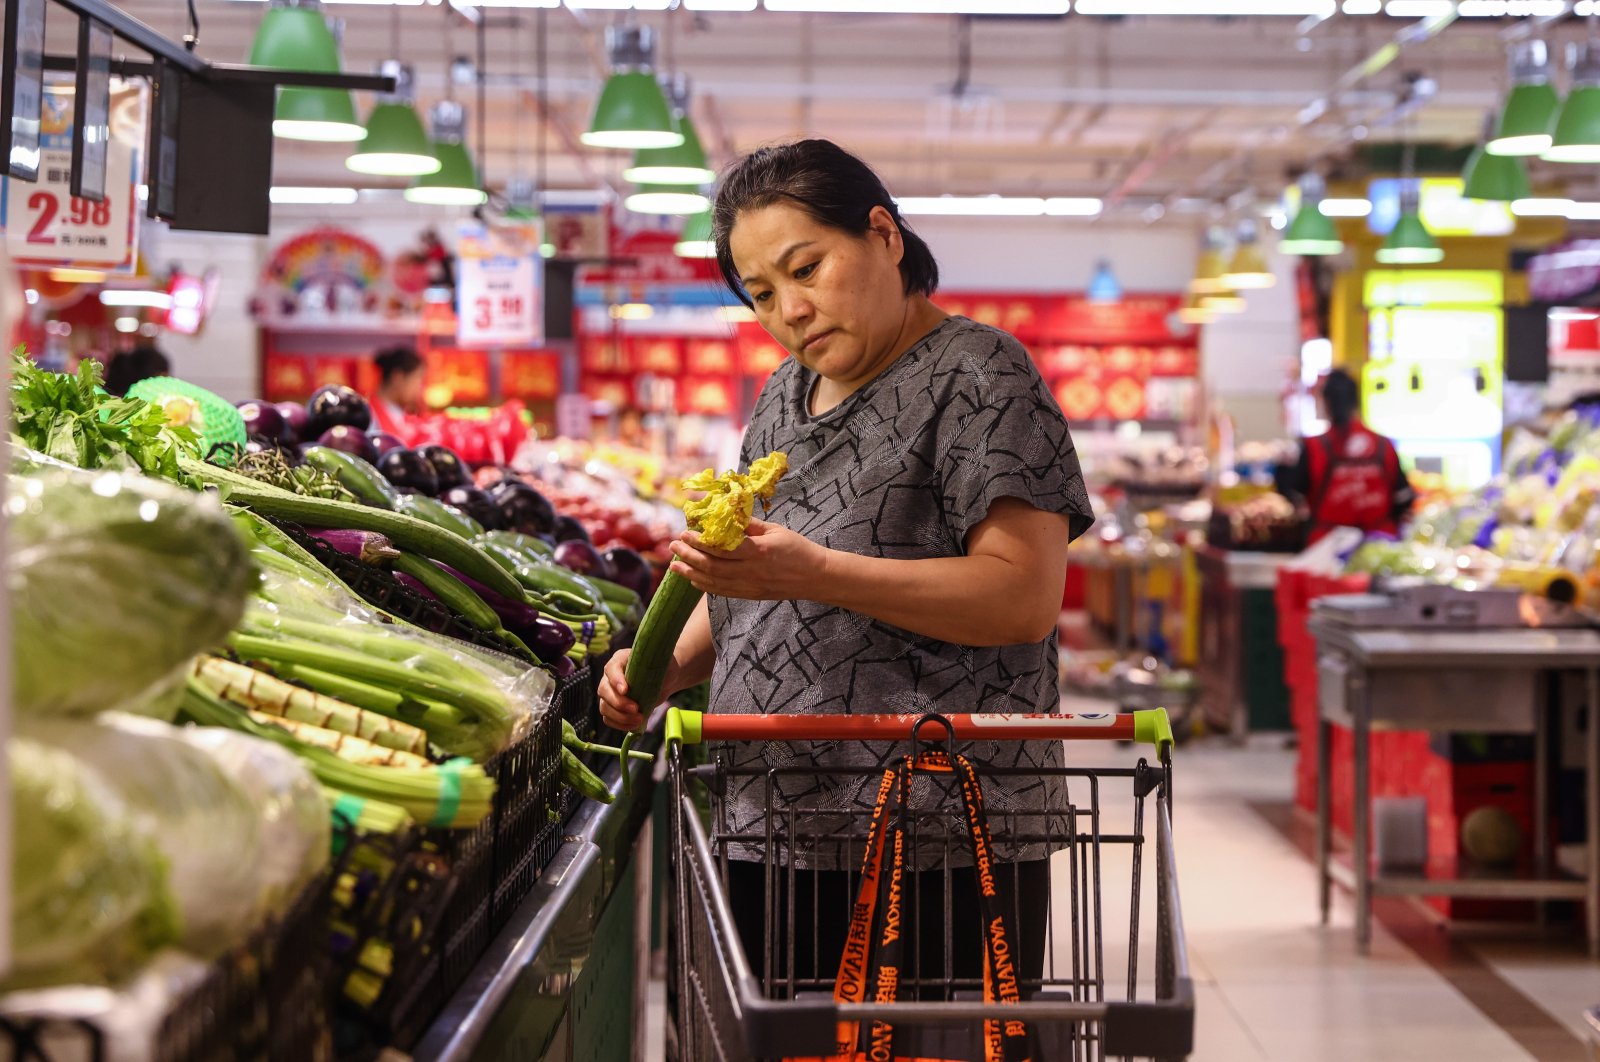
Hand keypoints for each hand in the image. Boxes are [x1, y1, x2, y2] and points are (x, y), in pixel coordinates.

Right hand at [599, 647, 681, 731]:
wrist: (665, 680)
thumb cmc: (662, 667)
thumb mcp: (662, 661)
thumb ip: (656, 663)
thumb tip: (654, 668)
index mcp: (620, 660)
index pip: (611, 668)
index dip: (616, 680)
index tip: (625, 690)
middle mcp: (610, 676)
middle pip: (604, 690)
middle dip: (619, 703)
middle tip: (636, 709)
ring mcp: (610, 693)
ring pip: (604, 707)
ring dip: (620, 717)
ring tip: (639, 719)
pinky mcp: (613, 708)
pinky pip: (608, 719)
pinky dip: (620, 724)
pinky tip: (634, 725)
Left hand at [668, 519, 826, 600]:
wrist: (816, 577)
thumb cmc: (798, 549)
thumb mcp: (775, 530)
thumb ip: (749, 526)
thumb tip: (726, 516)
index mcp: (758, 551)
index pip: (721, 547)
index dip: (700, 542)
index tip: (685, 533)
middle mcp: (751, 571)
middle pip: (712, 565)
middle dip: (688, 556)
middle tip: (673, 547)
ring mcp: (750, 586)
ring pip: (713, 581)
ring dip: (691, 573)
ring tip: (674, 566)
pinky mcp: (751, 595)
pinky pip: (723, 592)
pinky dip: (705, 586)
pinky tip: (693, 580)